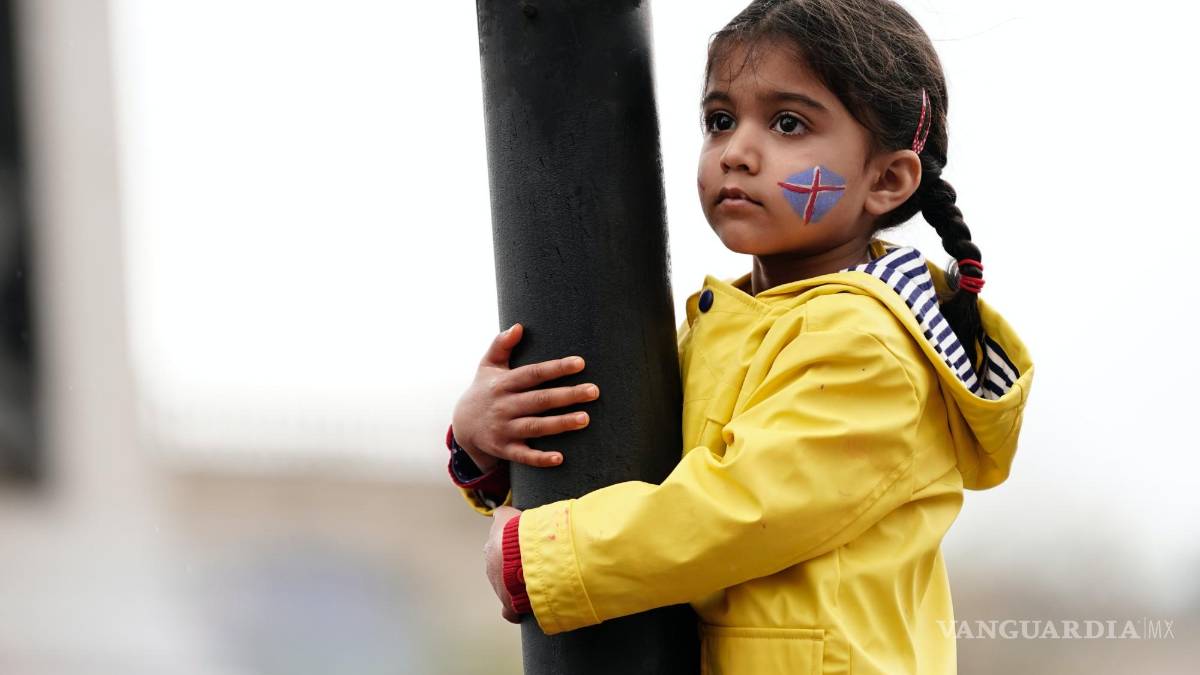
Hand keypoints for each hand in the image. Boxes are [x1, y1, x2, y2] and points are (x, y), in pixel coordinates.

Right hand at [452, 323, 599, 470]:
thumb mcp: (487, 366)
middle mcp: (504, 406)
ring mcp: (504, 429)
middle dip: (567, 395)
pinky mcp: (505, 449)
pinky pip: (524, 456)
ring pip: (535, 427)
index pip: (533, 373)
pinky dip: (540, 458)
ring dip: (560, 424)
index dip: (556, 368)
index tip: (580, 363)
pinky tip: (560, 458)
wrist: (463, 425)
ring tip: (585, 419)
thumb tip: (518, 326)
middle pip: (539, 400)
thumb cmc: (484, 390)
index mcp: (503, 383)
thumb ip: (501, 345)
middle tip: (594, 391)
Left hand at [485, 505, 522, 622]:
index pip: (498, 549)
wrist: (523, 555)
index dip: (512, 549)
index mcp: (491, 548)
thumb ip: (503, 513)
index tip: (523, 548)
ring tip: (534, 581)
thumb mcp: (508, 514)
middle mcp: (491, 567)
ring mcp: (498, 586)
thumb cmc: (517, 533)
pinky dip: (516, 611)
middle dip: (514, 567)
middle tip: (531, 564)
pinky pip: (510, 611)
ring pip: (506, 587)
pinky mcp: (508, 604)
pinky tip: (525, 609)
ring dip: (517, 585)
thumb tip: (499, 511)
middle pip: (502, 568)